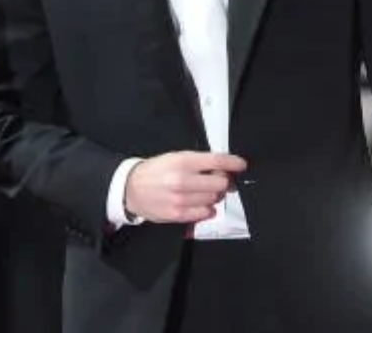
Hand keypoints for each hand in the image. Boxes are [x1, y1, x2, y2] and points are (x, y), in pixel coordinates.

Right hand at [123, 151, 247, 223]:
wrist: (131, 188)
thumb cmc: (155, 171)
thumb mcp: (174, 157)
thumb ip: (198, 162)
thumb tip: (223, 168)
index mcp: (182, 161)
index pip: (217, 161)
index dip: (233, 163)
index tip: (241, 165)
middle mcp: (182, 180)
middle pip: (221, 183)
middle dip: (223, 181)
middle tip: (217, 179)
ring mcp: (181, 199)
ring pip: (214, 199)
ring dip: (213, 195)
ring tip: (202, 191)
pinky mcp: (178, 214)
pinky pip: (205, 213)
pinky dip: (207, 208)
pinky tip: (198, 202)